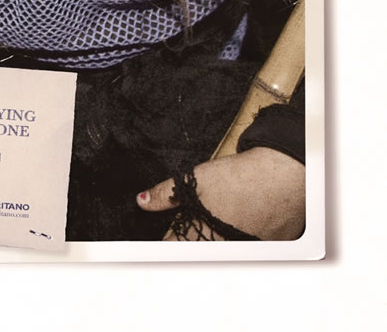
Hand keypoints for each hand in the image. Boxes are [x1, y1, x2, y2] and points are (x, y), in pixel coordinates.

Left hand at [136, 146, 304, 239]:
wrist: (282, 175)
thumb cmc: (239, 179)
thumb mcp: (194, 180)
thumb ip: (166, 194)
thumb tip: (142, 201)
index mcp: (203, 238)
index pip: (176, 248)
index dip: (169, 237)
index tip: (168, 230)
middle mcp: (225, 249)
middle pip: (201, 247)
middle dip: (195, 232)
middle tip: (201, 213)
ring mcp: (250, 249)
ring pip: (226, 245)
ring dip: (220, 232)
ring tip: (227, 210)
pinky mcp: (271, 245)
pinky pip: (251, 241)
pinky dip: (246, 230)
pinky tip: (248, 212)